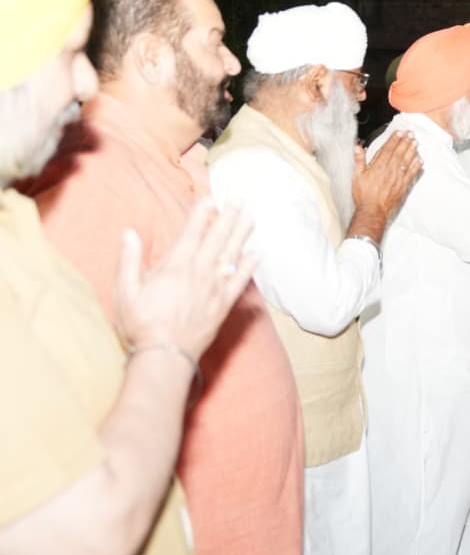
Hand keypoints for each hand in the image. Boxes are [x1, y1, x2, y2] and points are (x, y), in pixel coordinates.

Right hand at [114, 200, 256, 357]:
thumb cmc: (141, 325)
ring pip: (232, 254)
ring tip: (251, 216)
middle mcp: (199, 273)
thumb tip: (129, 233)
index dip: (202, 214)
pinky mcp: (224, 305)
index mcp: (174, 267)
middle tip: (239, 199)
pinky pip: (241, 281)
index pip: (192, 233)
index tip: (211, 199)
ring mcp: (214, 288)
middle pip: (217, 238)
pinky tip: (259, 252)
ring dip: (242, 234)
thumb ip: (129, 260)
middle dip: (228, 217)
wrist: (165, 355)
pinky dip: (251, 266)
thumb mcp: (126, 291)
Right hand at [353, 131, 420, 218]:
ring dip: (412, 150)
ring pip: (407, 161)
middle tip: (411, 133)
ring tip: (416, 142)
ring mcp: (398, 178)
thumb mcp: (357, 176)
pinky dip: (416, 166)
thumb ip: (359, 160)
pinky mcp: (403, 186)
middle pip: (399, 152)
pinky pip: (412, 173)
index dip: (394, 139)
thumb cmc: (364, 195)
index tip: (399, 132)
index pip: (388, 149)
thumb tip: (358, 147)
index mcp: (379, 166)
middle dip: (405, 141)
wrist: (373, 210)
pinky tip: (420, 160)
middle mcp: (390, 170)